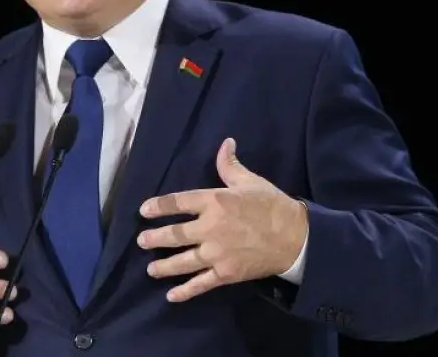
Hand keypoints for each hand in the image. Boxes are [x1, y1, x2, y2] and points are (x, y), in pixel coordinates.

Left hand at [137, 138, 307, 301]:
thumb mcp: (250, 181)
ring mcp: (217, 253)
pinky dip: (186, 291)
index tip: (144, 210)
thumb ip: (230, 164)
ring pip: (183, 261)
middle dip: (155, 238)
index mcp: (214, 201)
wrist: (297, 238)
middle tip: (141, 241)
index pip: (178, 202)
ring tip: (150, 269)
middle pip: (175, 234)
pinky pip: (201, 283)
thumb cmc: (272, 205)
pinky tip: (171, 296)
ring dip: (164, 266)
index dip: (159, 206)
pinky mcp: (226, 273)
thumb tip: (225, 142)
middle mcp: (210, 227)